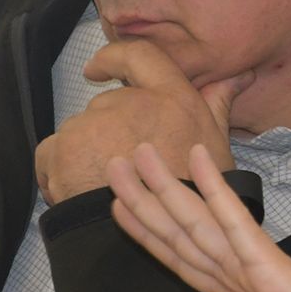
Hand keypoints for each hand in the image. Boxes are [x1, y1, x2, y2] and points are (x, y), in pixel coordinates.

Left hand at [34, 39, 251, 204]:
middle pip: (108, 103)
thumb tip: (238, 75)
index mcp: (174, 99)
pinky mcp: (66, 145)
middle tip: (118, 164)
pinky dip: (58, 169)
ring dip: (86, 152)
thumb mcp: (217, 148)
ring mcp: (96, 122)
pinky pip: (52, 151)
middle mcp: (134, 103)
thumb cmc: (194, 198)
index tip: (98, 69)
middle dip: (108, 130)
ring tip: (101, 184)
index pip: (140, 56)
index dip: (114, 58)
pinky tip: (74, 190)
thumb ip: (218, 104)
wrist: (153, 235)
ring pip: (81, 129)